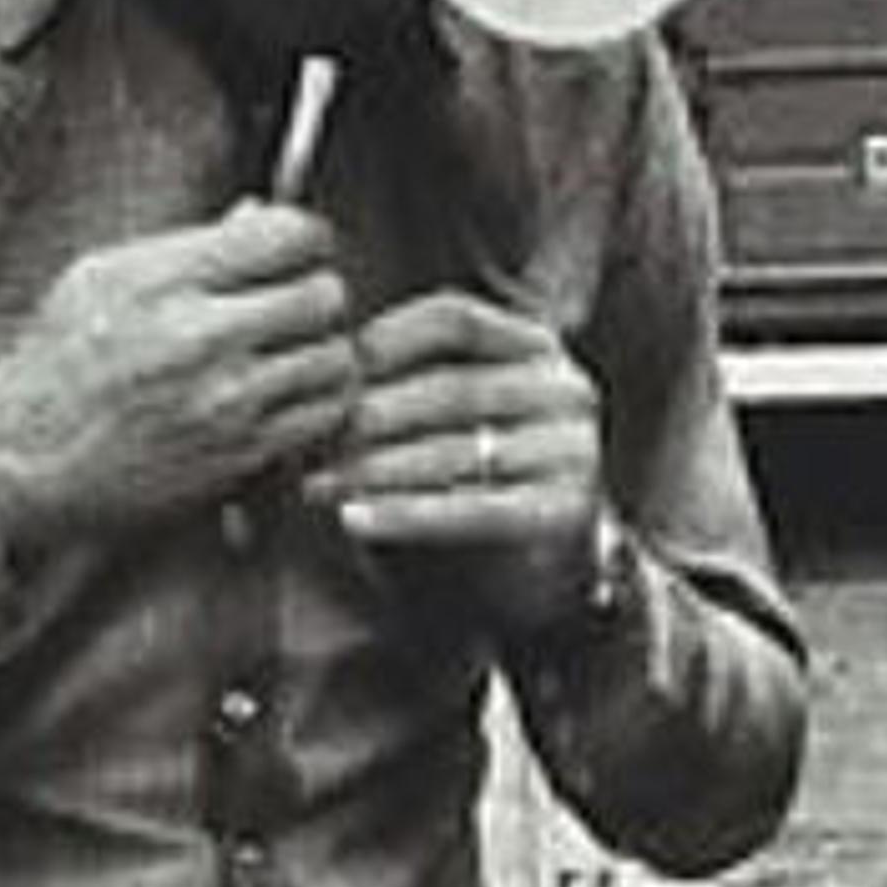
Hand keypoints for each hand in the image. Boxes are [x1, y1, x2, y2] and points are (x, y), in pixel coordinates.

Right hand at [0, 200, 356, 559]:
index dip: (306, 238)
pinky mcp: (239, 455)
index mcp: (163, 281)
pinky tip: (291, 399)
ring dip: (326, 352)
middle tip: (301, 304)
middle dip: (320, 294)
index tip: (298, 249)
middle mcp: (199, 338)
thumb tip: (253, 216)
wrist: (24, 463)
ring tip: (297, 354)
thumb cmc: (55, 371)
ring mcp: (225, 401)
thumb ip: (185, 248)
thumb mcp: (98, 279)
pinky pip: (322, 417)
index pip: (288, 235)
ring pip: (335, 359)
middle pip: (324, 294)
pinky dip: (320, 405)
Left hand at [325, 291, 608, 630]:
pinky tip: (355, 519)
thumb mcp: (451, 417)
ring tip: (320, 483)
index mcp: (537, 347)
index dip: (387, 337)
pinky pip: (471, 510)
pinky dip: (405, 515)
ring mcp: (572, 452)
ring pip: (455, 450)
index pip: (455, 318)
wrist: (540, 569)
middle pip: (451, 386)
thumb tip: (319, 378)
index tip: (334, 368)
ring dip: (376, 468)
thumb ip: (405, 386)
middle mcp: (566, 390)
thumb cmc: (480, 480)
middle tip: (314, 438)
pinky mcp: (563, 513)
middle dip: (371, 413)